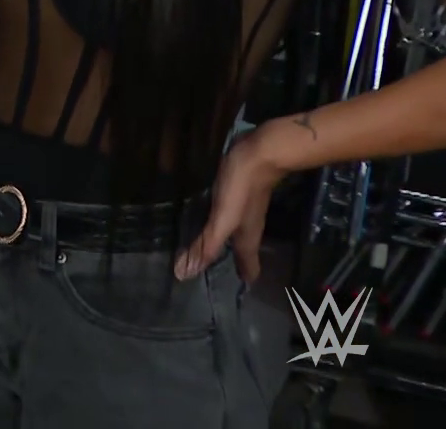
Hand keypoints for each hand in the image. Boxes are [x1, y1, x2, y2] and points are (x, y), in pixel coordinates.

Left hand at [176, 120, 295, 282]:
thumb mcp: (222, 220)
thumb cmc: (241, 189)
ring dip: (225, 245)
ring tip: (211, 252)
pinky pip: (227, 217)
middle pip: (243, 252)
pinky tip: (211, 220)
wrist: (260, 153)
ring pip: (236, 235)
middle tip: (218, 274)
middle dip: (234, 264)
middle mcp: (247, 228)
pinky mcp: (237, 196)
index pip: (247, 267)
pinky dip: (219, 225)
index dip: (242, 278)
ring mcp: (244, 211)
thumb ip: (206, 245)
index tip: (235, 292)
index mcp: (246, 238)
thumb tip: (185, 274)